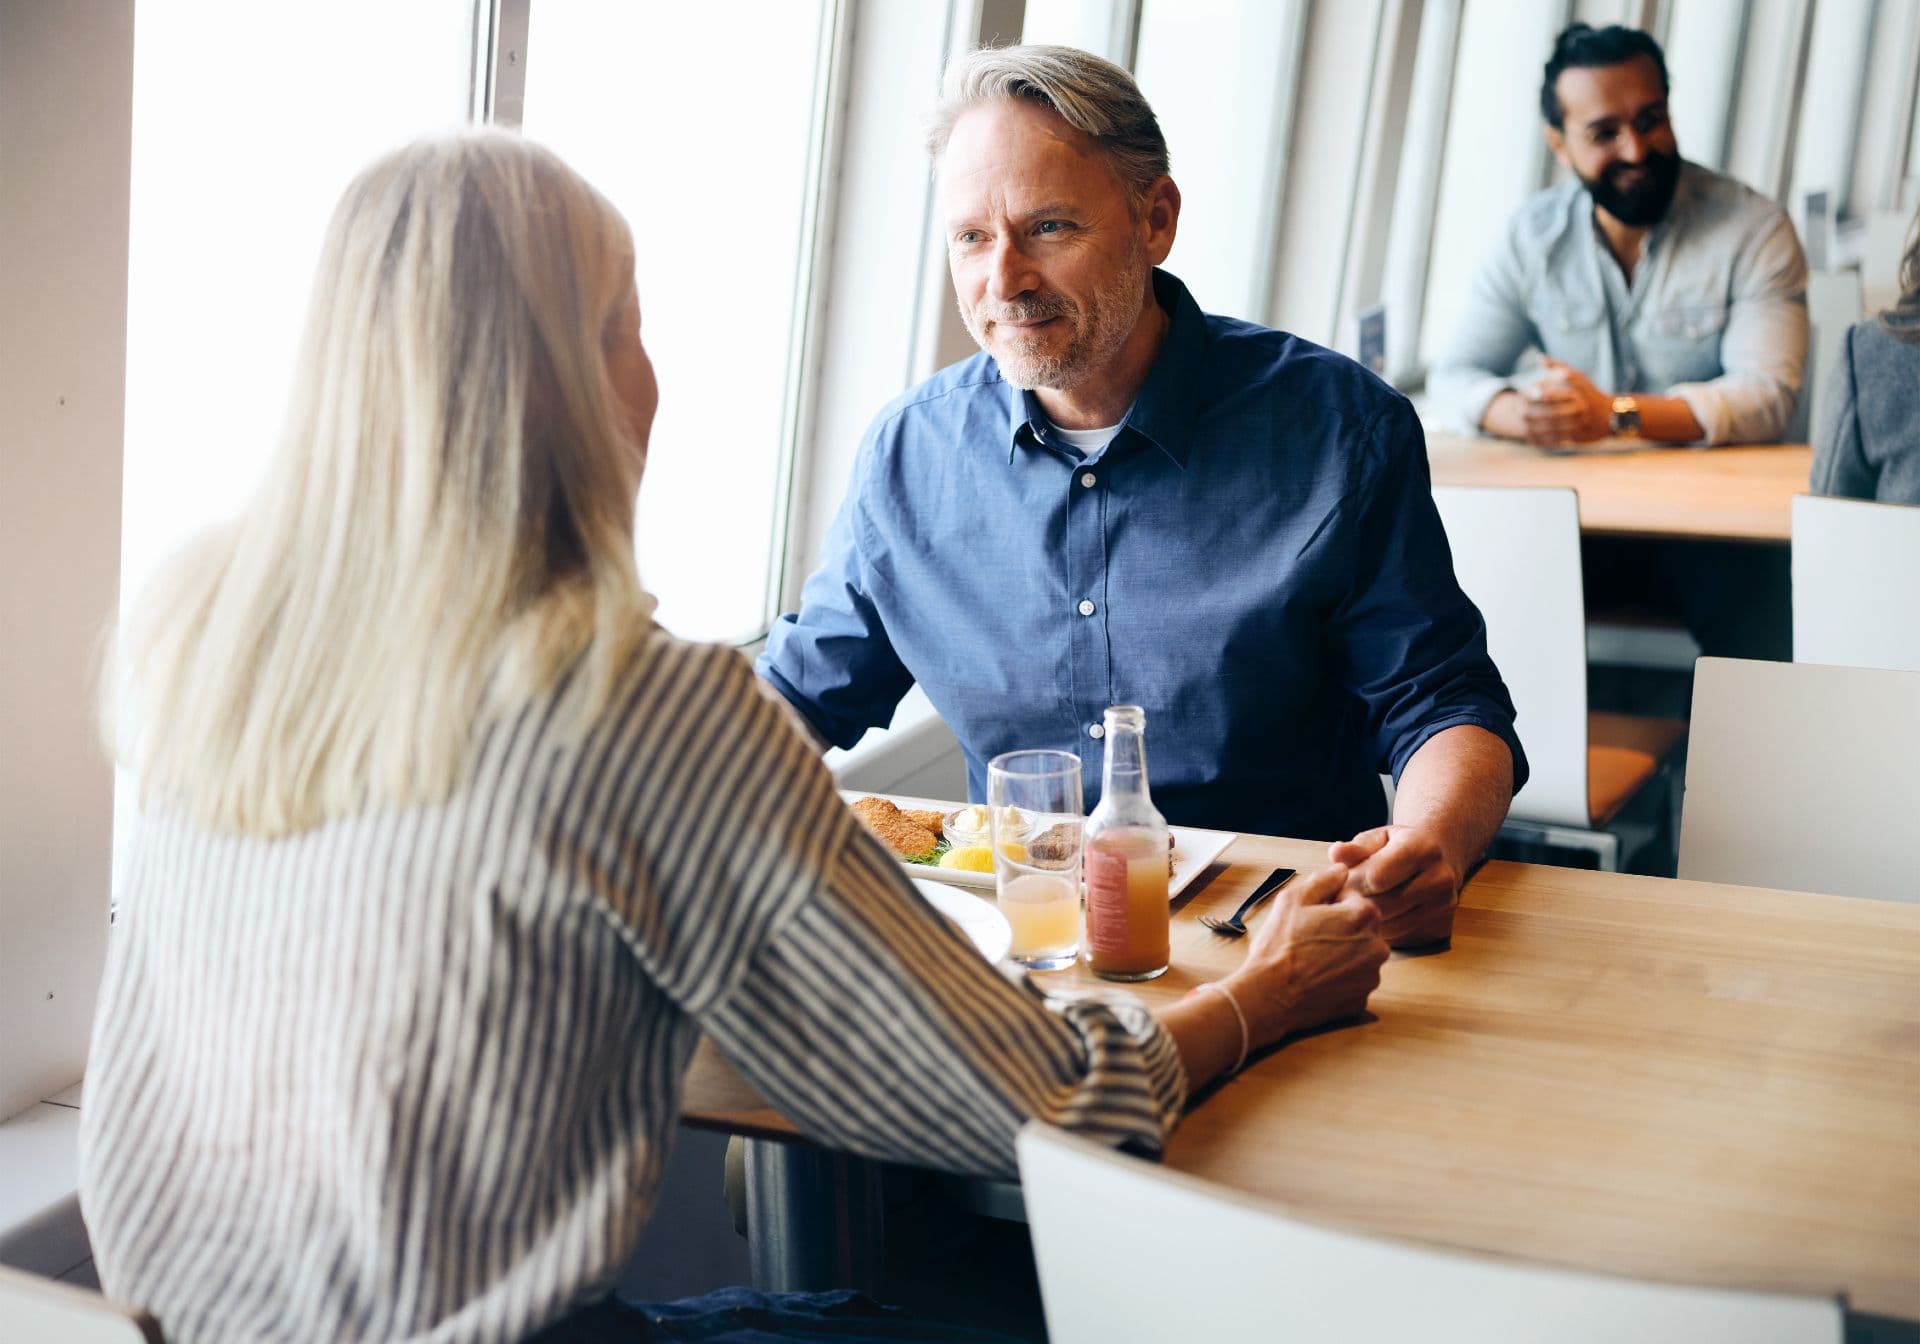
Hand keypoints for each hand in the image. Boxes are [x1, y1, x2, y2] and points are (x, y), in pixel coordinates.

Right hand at [1227, 863, 1388, 1045]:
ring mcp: (1371, 976)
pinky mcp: (1361, 999)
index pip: (1354, 899)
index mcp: (1363, 916)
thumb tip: (1342, 870)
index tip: (1312, 916)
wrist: (1269, 997)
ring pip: (1360, 955)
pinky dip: (1341, 979)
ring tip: (1313, 960)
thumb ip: (1323, 880)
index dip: (1330, 905)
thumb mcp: (1292, 900)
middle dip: (1341, 929)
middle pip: (1362, 928)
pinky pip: (1355, 981)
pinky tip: (1318, 978)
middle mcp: (1377, 946)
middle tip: (1310, 938)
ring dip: (1343, 953)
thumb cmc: (1279, 947)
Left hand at [1327, 824, 1462, 947]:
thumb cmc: (1396, 849)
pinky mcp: (1442, 927)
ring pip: (1390, 925)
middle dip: (1357, 902)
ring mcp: (1444, 905)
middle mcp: (1440, 877)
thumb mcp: (1377, 840)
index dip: (1354, 881)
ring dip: (1367, 920)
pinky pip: (1400, 939)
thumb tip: (1336, 853)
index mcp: (1423, 848)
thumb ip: (1356, 848)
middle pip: (1382, 904)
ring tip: (1356, 907)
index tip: (1345, 880)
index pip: (1377, 877)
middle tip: (1342, 898)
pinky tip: (1375, 918)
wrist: (1434, 863)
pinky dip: (1382, 932)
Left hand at [1515, 359, 1609, 445]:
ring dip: (1534, 426)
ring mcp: (1579, 423)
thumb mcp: (1577, 376)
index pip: (1550, 394)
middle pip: (1549, 412)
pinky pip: (1556, 439)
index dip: (1533, 395)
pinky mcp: (1578, 436)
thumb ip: (1557, 366)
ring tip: (1521, 423)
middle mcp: (1579, 407)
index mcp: (1577, 392)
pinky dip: (1542, 439)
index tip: (1521, 393)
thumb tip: (1539, 358)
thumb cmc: (1589, 392)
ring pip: (1552, 427)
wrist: (1610, 415)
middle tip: (1517, 410)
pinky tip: (1530, 437)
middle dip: (1531, 412)